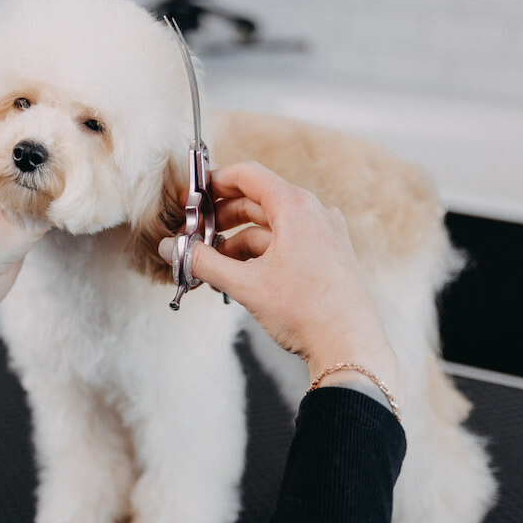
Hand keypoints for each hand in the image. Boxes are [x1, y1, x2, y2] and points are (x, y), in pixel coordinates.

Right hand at [159, 162, 400, 400]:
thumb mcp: (245, 285)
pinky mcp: (327, 255)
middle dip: (221, 219)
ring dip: (237, 241)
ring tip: (212, 265)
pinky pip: (286, 242)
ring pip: (270, 226)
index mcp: (296, 207)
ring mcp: (323, 234)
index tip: (192, 198)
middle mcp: (314, 213)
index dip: (214, 183)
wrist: (349, 347)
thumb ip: (202, 262)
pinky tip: (239, 274)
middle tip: (194, 237)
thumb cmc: (307, 311)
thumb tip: (172, 248)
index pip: (248, 175)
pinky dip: (259, 253)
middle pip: (257, 201)